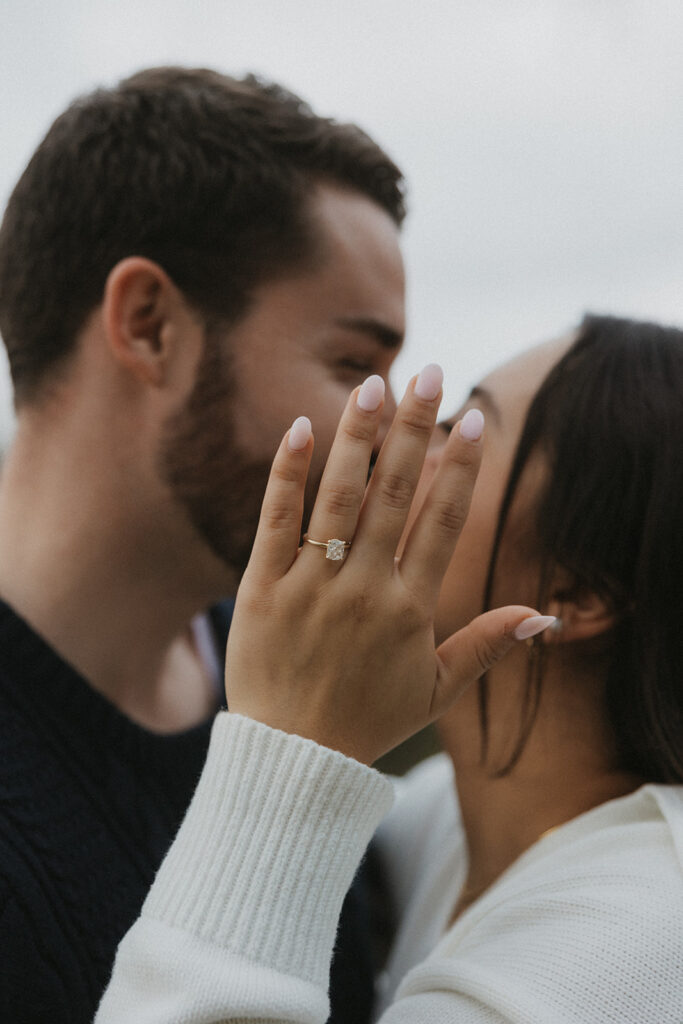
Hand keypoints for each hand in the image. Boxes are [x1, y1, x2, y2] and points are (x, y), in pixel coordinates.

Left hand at [225, 367, 551, 764]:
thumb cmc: (367, 721)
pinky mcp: (261, 588)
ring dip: (358, 437)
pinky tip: (302, 427)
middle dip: (414, 429)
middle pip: (393, 494)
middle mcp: (364, 588)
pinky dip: (288, 474)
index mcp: (410, 608)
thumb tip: (543, 617)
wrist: (292, 759)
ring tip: (373, 384)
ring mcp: (310, 585)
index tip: (472, 419)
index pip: (442, 521)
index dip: (459, 467)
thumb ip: (486, 646)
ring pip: (338, 497)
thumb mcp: (436, 689)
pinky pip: (275, 521)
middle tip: (429, 373)